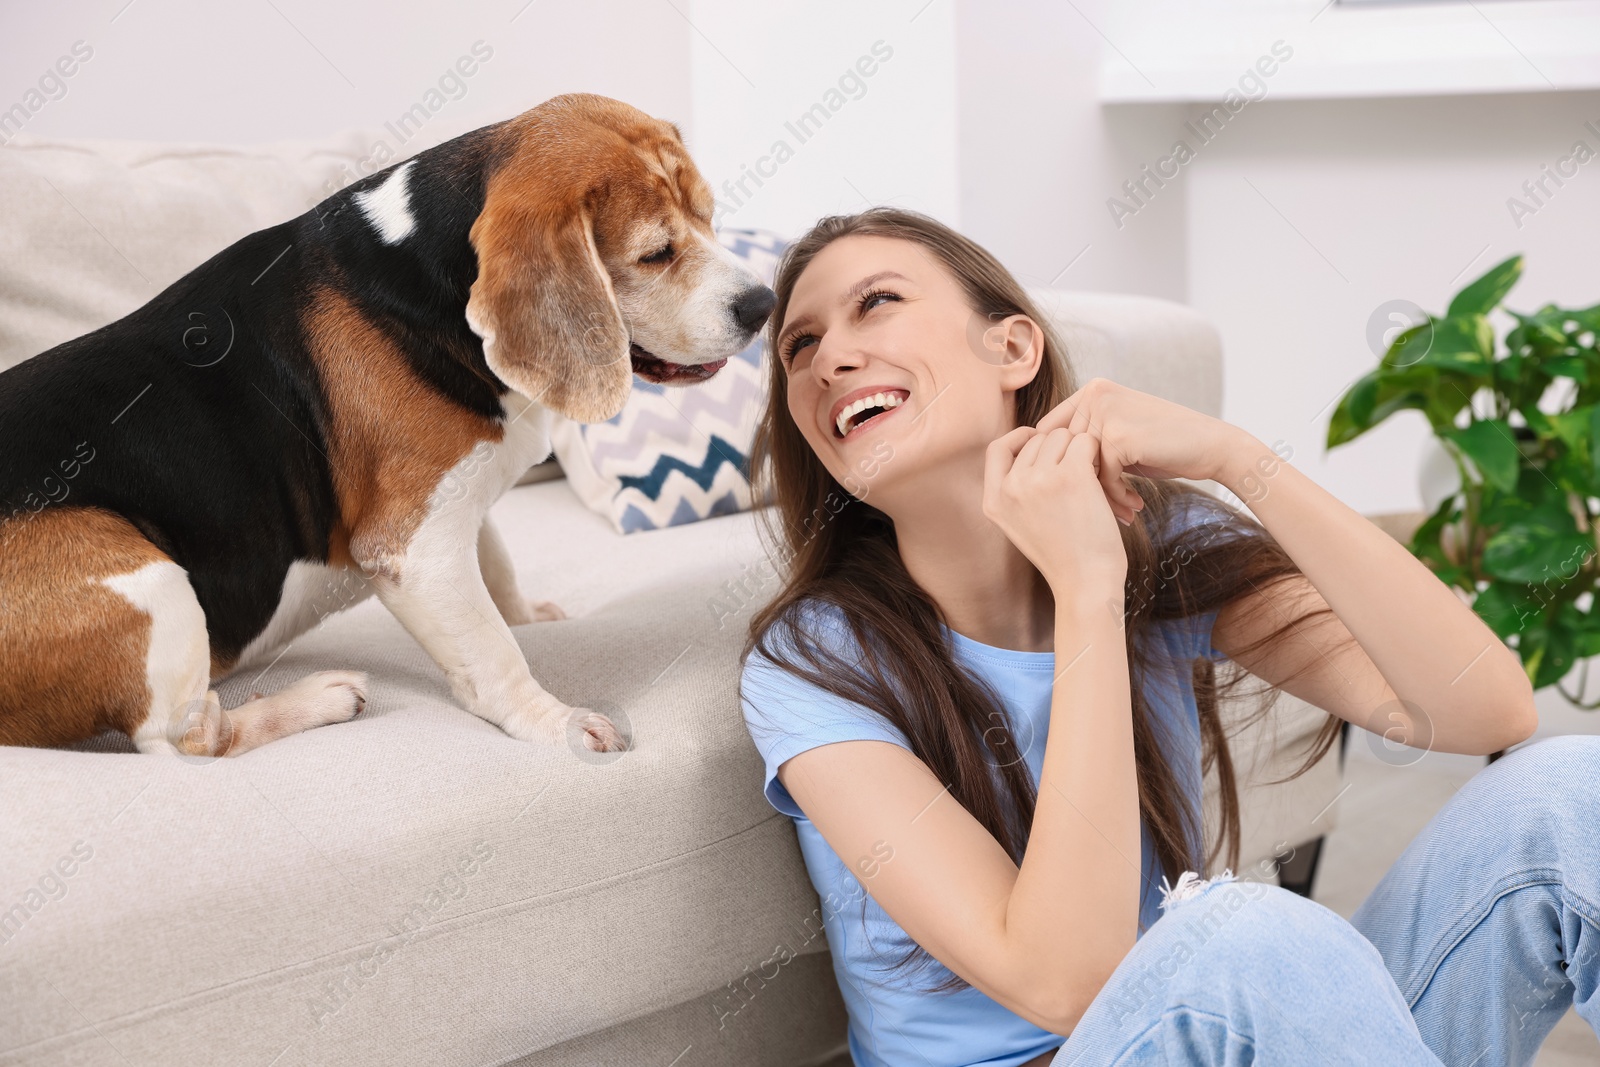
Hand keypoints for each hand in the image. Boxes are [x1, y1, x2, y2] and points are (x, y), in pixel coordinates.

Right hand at [983, 425, 1127, 596]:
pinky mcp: (1070, 475)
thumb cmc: (1062, 556)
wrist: (1086, 584)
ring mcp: (1039, 479)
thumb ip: (1014, 492)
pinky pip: (1085, 441)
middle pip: (1035, 439)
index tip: (1038, 441)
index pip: (996, 449)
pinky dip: (1097, 453)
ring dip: (1079, 449)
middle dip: (1059, 448)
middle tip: (1079, 471)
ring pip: (1061, 436)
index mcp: (993, 501)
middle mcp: (1011, 487)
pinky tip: (1102, 476)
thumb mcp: (1019, 526)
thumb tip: (1026, 448)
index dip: (1018, 439)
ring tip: (1091, 477)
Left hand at [1034, 378, 1243, 515]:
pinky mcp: (1118, 435)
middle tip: (1104, 512)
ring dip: (1100, 496)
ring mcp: (1105, 412)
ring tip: (1121, 513)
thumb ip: (1086, 441)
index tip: (1076, 495)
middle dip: (1082, 486)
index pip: (1052, 436)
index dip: (1060, 469)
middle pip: (1064, 453)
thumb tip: (1040, 466)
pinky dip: (1117, 496)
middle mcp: (1094, 394)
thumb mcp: (1118, 436)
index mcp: (1090, 391)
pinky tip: (1135, 506)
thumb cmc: (1162, 448)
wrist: (1213, 447)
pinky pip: (1102, 476)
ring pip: (1080, 466)